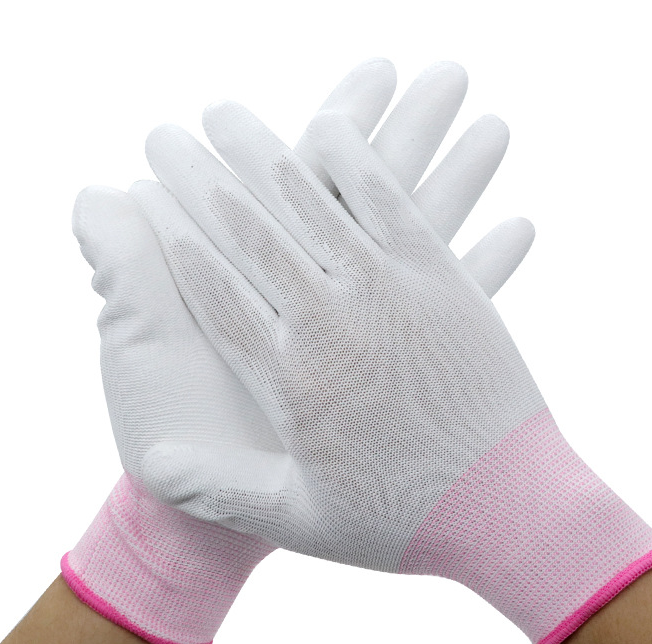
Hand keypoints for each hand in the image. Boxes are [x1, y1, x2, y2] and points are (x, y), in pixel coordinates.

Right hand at [134, 102, 651, 643]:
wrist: (513, 509)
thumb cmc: (404, 522)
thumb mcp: (303, 520)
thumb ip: (223, 489)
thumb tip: (149, 467)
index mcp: (289, 382)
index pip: (209, 288)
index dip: (166, 234)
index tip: (138, 194)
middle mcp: (332, 326)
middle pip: (248, 233)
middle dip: (197, 177)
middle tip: (161, 135)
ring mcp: (391, 296)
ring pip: (314, 204)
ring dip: (264, 150)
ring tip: (225, 113)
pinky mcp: (443, 283)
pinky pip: (395, 204)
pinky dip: (359, 161)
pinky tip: (332, 126)